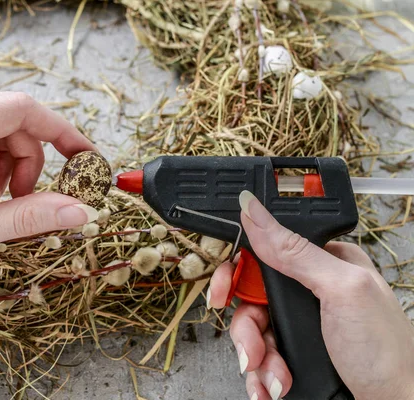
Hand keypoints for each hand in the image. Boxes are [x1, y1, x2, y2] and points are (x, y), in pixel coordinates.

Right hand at [207, 191, 413, 399]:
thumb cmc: (387, 353)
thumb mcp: (341, 291)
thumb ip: (294, 251)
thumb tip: (253, 209)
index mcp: (322, 261)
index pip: (263, 251)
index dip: (236, 271)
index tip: (223, 291)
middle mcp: (308, 289)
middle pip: (250, 295)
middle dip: (247, 327)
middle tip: (253, 347)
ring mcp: (300, 321)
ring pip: (250, 328)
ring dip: (256, 357)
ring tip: (275, 376)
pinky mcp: (294, 349)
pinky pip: (259, 354)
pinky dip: (260, 373)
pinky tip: (273, 383)